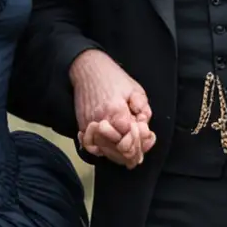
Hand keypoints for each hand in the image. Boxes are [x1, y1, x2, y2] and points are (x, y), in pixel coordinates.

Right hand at [70, 50, 155, 167]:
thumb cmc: (113, 78)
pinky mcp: (82, 126)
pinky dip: (101, 150)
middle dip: (130, 153)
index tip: (144, 140)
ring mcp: (89, 126)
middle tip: (138, 156)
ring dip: (117, 155)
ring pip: (104, 151)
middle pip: (117, 150)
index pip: (128, 140)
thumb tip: (144, 127)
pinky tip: (110, 149)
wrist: (88, 69)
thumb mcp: (136, 90)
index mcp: (116, 112)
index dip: (139, 143)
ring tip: (127, 155)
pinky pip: (91, 146)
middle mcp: (101, 122)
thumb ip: (143, 110)